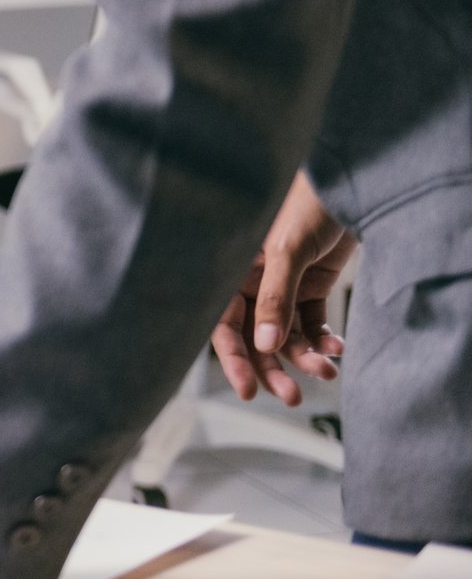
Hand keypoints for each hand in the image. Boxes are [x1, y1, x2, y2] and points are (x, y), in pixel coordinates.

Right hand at [211, 171, 349, 405]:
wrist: (352, 182)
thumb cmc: (309, 203)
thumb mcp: (287, 251)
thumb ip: (275, 298)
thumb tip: (266, 345)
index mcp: (233, 272)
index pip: (224, 325)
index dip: (234, 359)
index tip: (249, 391)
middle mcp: (253, 283)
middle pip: (256, 338)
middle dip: (273, 368)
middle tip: (292, 396)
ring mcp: (282, 286)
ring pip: (286, 335)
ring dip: (304, 357)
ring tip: (327, 371)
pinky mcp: (310, 286)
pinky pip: (311, 323)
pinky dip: (323, 338)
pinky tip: (336, 347)